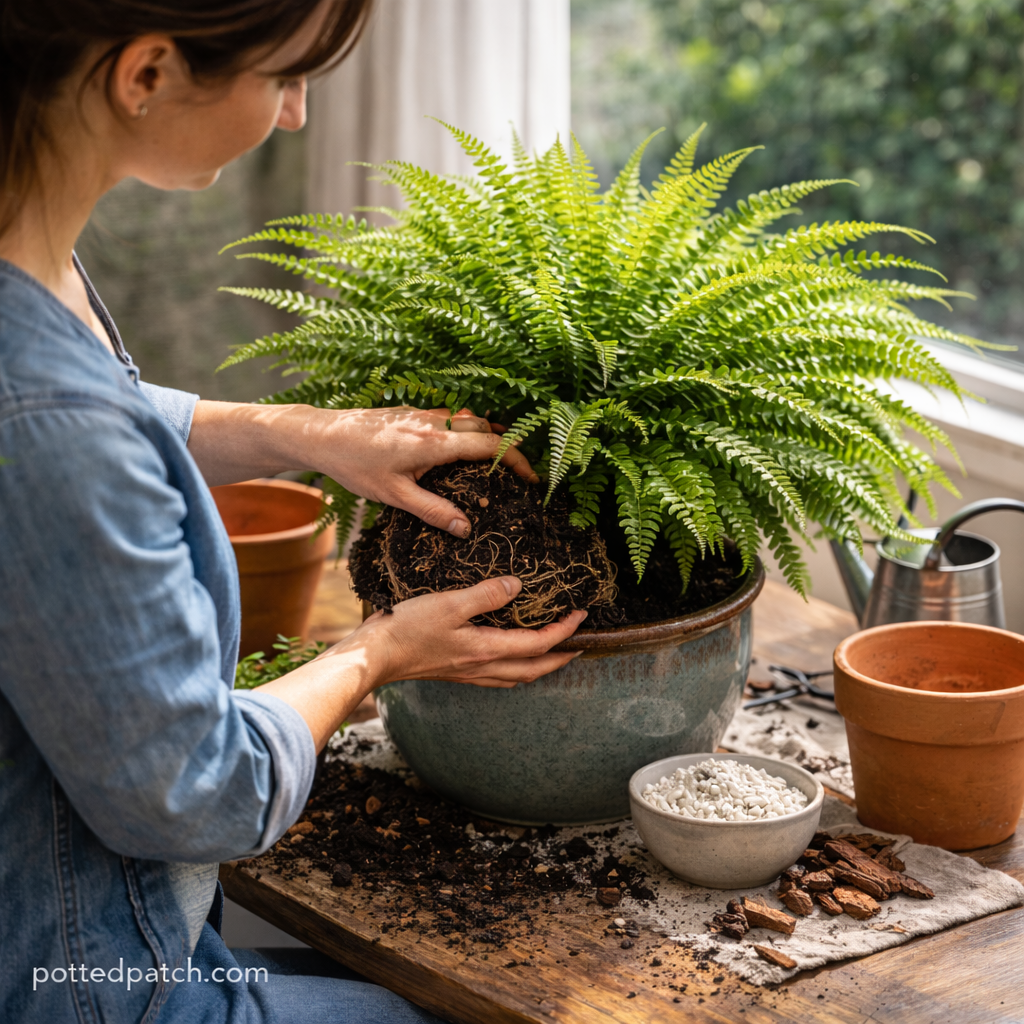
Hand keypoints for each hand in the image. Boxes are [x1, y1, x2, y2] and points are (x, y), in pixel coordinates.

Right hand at [255, 577, 586, 749]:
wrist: (375, 657)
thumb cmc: (408, 629)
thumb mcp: (449, 603)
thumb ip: (486, 595)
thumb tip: (517, 586)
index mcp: (486, 650)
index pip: (539, 644)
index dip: (565, 630)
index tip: (582, 615)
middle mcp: (483, 667)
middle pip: (535, 669)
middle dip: (562, 657)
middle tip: (580, 643)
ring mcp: (469, 674)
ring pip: (518, 676)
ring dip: (541, 666)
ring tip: (554, 652)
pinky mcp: (456, 672)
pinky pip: (499, 676)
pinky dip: (516, 668)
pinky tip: (510, 658)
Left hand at [314, 407, 537, 537]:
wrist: (321, 434)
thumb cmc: (355, 465)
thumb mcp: (394, 496)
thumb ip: (433, 511)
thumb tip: (466, 528)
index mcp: (436, 443)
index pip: (492, 445)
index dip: (518, 460)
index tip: (532, 478)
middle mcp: (435, 421)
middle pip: (487, 427)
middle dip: (506, 447)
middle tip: (516, 474)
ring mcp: (423, 412)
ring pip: (468, 419)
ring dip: (485, 437)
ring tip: (493, 464)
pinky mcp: (411, 411)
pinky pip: (449, 418)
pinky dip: (463, 432)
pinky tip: (454, 453)